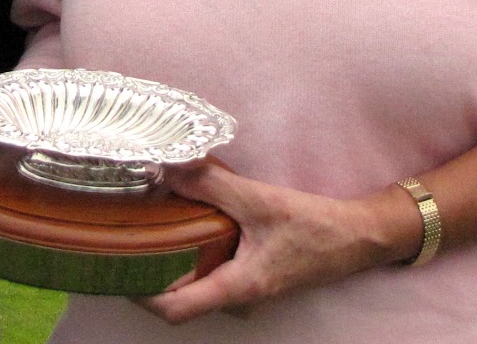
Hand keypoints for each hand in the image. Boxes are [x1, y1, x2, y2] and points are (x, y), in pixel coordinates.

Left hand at [137, 162, 416, 322]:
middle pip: (180, 297)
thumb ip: (213, 185)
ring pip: (196, 283)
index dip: (140, 292)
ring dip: (173, 258)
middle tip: (126, 235)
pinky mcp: (254, 276)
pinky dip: (195, 251)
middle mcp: (238, 298)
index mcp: (237, 289)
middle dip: (150, 270)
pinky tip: (186, 221)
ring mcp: (247, 290)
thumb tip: (169, 168)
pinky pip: (213, 271)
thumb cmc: (316, 228)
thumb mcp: (261, 201)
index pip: (174, 309)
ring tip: (149, 224)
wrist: (360, 237)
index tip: (116, 265)